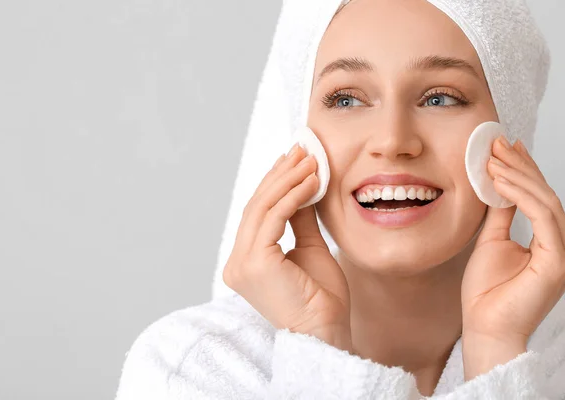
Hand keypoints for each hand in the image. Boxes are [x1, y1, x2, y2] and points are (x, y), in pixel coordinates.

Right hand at [223, 143, 352, 351]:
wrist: (327, 335)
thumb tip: (302, 187)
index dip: (275, 184)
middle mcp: (237, 263)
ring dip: (288, 179)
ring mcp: (243, 264)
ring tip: (310, 159)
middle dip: (281, 174)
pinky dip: (294, 195)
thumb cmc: (321, 301)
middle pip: (257, 207)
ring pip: (263, 208)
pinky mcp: (255, 264)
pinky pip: (274, 218)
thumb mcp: (310, 250)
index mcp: (246, 262)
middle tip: (301, 150)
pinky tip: (311, 180)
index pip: (258, 214)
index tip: (294, 160)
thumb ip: (301, 220)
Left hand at [460, 136, 564, 377]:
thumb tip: (500, 184)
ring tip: (493, 158)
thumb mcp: (492, 241)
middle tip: (498, 143)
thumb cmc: (486, 292)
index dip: (524, 170)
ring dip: (518, 175)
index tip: (505, 147)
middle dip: (521, 166)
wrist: (484, 326)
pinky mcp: (561, 261)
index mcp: (554, 244)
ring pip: (547, 201)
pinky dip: (520, 194)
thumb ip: (502, 213)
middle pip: (546, 195)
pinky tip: (499, 180)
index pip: (541, 199)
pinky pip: (542, 216)